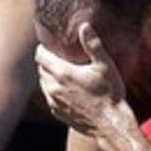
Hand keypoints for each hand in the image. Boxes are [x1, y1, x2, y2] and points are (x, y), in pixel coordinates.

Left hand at [35, 22, 127, 136]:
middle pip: (41, 69)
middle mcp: (54, 88)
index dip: (43, 48)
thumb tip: (84, 26)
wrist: (110, 124)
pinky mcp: (58, 113)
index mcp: (63, 73)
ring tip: (63, 73)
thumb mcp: (105, 66)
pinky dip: (54, 91)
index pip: (40, 56)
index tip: (50, 45)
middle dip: (47, 62)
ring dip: (49, 77)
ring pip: (44, 84)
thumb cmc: (110, 94)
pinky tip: (67, 90)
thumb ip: (93, 45)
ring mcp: (54, 102)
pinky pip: (50, 98)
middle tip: (59, 57)